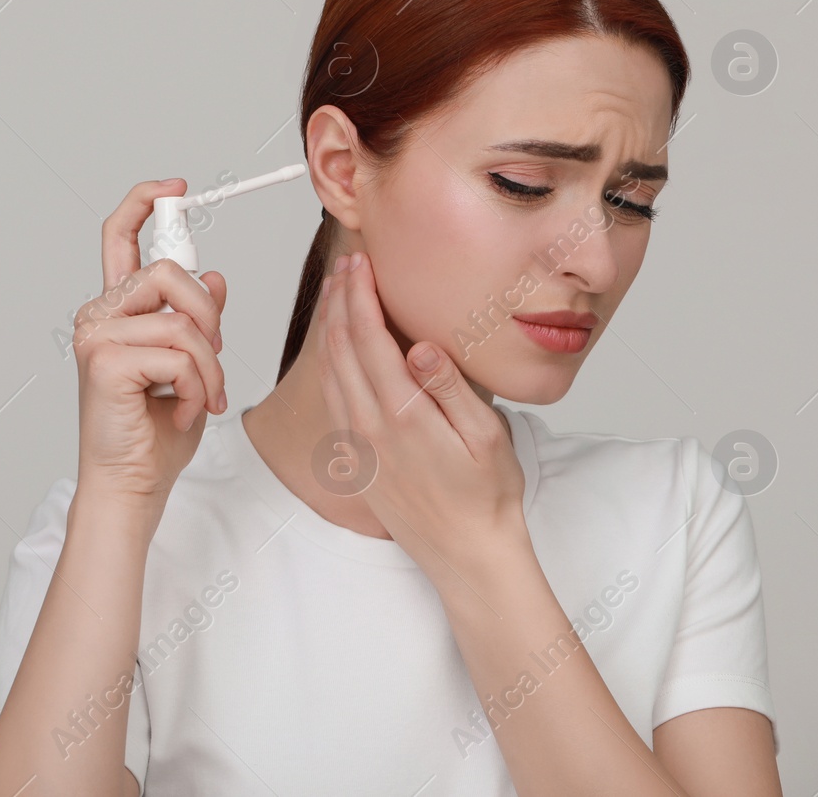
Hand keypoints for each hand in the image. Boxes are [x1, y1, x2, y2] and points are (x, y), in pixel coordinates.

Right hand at [71, 178, 228, 511]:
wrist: (135, 484)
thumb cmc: (157, 432)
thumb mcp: (193, 365)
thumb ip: (198, 321)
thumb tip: (216, 277)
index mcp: (117, 310)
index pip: (121, 238)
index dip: (145, 202)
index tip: (177, 187)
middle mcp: (99, 315)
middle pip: (169, 270)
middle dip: (209, 315)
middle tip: (215, 357)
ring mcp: (97, 336)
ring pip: (183, 320)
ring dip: (210, 366)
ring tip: (203, 397)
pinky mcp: (105, 361)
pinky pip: (179, 353)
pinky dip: (198, 386)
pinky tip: (183, 410)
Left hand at [316, 251, 528, 586]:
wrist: (466, 555)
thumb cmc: (487, 496)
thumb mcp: (485, 437)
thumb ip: (449, 388)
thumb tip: (420, 346)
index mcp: (402, 415)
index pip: (368, 338)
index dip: (361, 295)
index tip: (362, 262)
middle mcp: (370, 427)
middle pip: (341, 347)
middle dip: (341, 299)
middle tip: (348, 265)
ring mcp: (358, 444)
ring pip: (330, 371)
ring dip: (331, 326)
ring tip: (339, 293)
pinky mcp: (357, 457)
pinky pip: (333, 396)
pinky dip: (331, 360)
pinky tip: (339, 347)